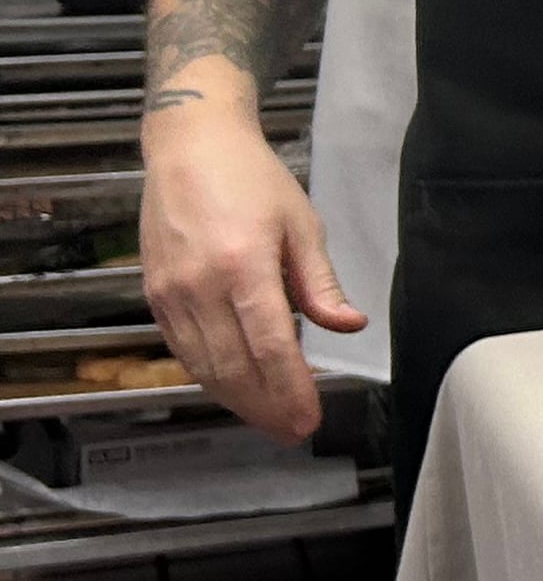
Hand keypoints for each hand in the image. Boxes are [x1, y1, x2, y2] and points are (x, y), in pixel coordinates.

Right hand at [140, 109, 363, 443]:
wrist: (191, 150)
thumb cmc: (252, 181)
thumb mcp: (301, 224)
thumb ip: (320, 283)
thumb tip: (348, 326)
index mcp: (243, 267)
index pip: (271, 347)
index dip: (292, 390)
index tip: (310, 417)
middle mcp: (200, 287)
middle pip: (235, 368)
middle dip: (267, 407)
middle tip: (295, 430)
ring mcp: (172, 294)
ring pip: (205, 367)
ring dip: (238, 400)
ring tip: (271, 419)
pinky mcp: (155, 296)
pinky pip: (183, 351)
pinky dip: (210, 377)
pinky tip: (234, 389)